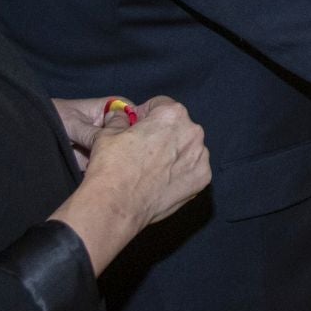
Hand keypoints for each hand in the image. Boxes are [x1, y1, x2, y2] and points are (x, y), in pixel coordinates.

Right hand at [55, 99, 209, 273]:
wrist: (117, 206)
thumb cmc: (112, 167)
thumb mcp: (108, 134)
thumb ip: (118, 119)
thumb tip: (118, 116)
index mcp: (172, 115)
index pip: (161, 105)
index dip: (145, 115)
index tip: (136, 127)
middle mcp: (193, 132)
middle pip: (177, 127)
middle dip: (162, 134)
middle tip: (142, 150)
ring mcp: (201, 157)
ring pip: (187, 148)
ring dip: (174, 153)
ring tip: (151, 169)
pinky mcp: (202, 179)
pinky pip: (193, 169)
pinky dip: (181, 173)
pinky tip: (162, 181)